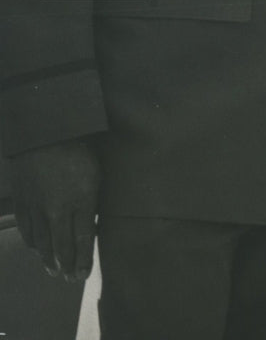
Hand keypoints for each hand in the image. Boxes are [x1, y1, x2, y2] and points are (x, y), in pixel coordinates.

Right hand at [8, 138, 99, 281]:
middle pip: (61, 248)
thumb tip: (90, 226)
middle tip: (69, 279)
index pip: (83, 241)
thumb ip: (92, 202)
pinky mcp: (22, 203)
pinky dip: (33, 244)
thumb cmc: (78, 150)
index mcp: (81, 201)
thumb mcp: (95, 174)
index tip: (84, 275)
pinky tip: (38, 250)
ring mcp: (37, 208)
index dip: (83, 262)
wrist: (45, 133)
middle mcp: (58, 210)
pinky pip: (27, 231)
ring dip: (49, 260)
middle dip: (67, 267)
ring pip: (42, 244)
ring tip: (55, 270)